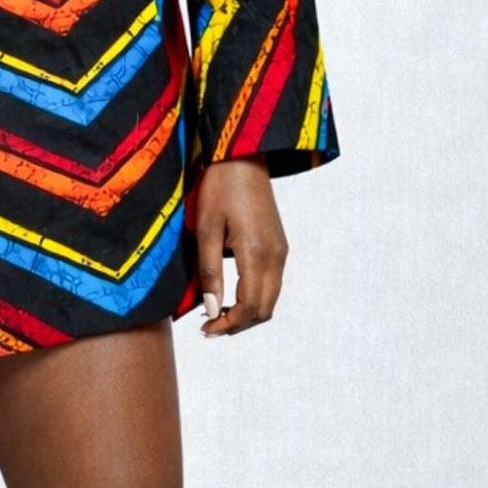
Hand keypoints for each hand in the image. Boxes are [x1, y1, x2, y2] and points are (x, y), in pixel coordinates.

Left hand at [195, 157, 287, 337]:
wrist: (243, 157)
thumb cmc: (219, 189)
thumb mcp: (205, 230)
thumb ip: (209, 273)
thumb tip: (212, 310)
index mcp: (257, 253)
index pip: (250, 307)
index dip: (228, 324)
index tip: (205, 330)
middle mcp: (276, 256)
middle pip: (264, 309)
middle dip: (238, 324)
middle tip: (208, 327)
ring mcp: (281, 251)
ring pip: (270, 299)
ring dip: (246, 312)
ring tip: (216, 313)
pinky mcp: (280, 245)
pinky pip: (271, 283)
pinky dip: (254, 297)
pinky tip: (230, 293)